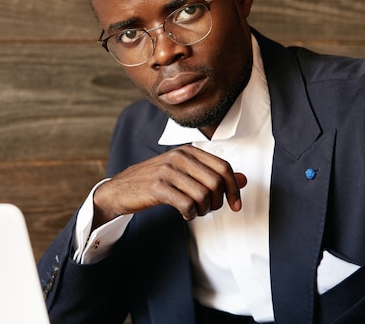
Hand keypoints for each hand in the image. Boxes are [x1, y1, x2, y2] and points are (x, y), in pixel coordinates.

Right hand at [92, 145, 246, 227]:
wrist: (121, 189)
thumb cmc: (154, 181)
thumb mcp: (185, 173)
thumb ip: (212, 174)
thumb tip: (243, 180)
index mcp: (188, 151)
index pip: (223, 167)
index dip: (234, 189)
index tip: (235, 205)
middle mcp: (179, 157)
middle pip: (216, 182)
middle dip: (219, 202)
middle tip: (210, 210)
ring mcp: (167, 171)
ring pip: (202, 194)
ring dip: (204, 209)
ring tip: (195, 211)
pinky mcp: (157, 187)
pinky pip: (186, 204)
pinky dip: (190, 214)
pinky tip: (185, 214)